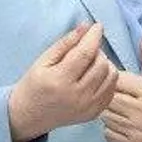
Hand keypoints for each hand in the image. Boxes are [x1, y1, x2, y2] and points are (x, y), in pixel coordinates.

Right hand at [8, 23, 119, 141]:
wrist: (30, 116)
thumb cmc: (34, 85)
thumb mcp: (43, 60)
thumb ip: (65, 43)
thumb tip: (86, 26)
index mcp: (60, 81)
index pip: (85, 53)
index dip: (94, 36)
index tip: (97, 26)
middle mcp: (77, 96)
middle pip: (101, 64)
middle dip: (97, 51)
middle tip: (86, 49)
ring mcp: (88, 107)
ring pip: (111, 76)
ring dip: (105, 64)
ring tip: (90, 63)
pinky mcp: (94, 113)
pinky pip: (111, 90)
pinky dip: (107, 78)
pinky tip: (94, 76)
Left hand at [103, 33, 141, 141]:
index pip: (118, 80)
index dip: (112, 76)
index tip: (115, 76)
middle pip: (109, 98)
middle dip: (107, 93)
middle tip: (114, 92)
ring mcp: (138, 131)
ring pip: (106, 116)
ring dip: (107, 110)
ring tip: (117, 105)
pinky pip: (108, 134)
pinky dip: (110, 127)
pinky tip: (120, 120)